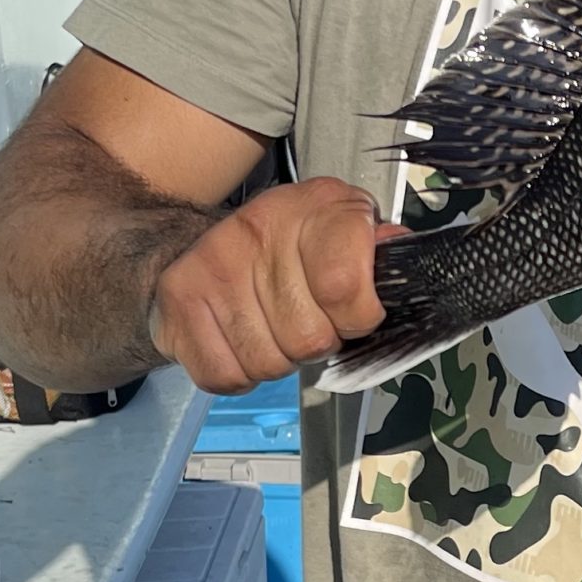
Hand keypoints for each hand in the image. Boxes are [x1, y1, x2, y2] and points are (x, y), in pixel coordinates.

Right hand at [148, 177, 392, 393]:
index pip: (345, 286)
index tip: (354, 313)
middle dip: (316, 344)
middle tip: (307, 321)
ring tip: (272, 328)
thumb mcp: (347, 234)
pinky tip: (242, 341)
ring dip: (278, 360)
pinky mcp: (179, 298)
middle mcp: (262, 228)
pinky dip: (240, 374)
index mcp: (319, 207)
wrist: (204, 245)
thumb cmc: (292, 250)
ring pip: (269, 363)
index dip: (358, 318)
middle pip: (309, 339)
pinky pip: (226, 375)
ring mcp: (215, 263)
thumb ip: (378, 253)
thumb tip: (402, 260)